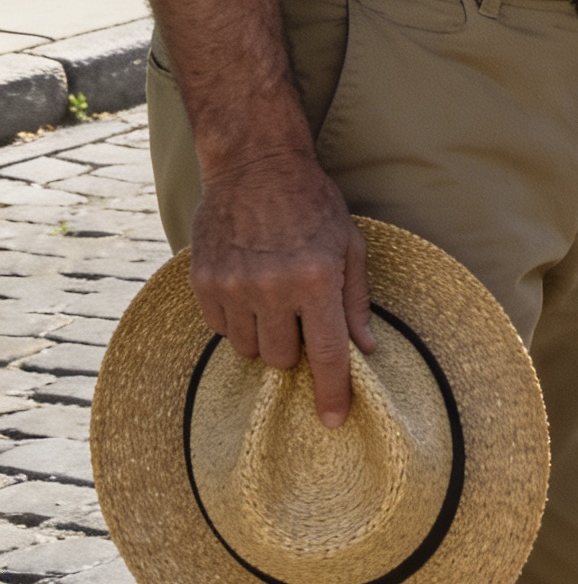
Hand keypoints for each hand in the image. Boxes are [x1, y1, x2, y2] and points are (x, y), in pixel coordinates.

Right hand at [189, 145, 375, 426]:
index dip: (332, 393)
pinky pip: (222, 329)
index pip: (326, 354)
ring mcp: (234, 288)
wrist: (255, 163)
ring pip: (250, 349)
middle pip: (282, 359)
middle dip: (294, 346)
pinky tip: (247, 285)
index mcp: (316, 279)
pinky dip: (237, 319)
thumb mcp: (348, 243)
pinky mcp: (204, 284)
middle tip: (299, 314)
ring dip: (264, 334)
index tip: (333, 421)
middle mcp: (273, 288)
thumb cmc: (311, 202)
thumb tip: (367, 348)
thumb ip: (355, 299)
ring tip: (272, 294)